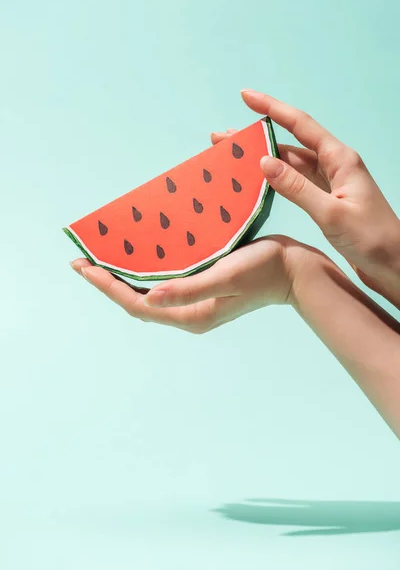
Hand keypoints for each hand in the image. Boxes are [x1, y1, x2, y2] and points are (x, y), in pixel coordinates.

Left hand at [70, 235, 305, 332]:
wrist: (296, 271)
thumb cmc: (264, 270)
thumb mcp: (226, 277)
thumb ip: (188, 290)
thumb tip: (148, 296)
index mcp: (191, 315)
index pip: (137, 305)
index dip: (107, 287)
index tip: (83, 266)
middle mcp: (188, 312)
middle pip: (137, 301)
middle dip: (108, 282)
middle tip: (84, 260)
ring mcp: (195, 302)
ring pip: (149, 293)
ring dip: (125, 277)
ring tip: (103, 257)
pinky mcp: (202, 288)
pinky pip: (165, 283)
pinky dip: (146, 270)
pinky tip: (139, 255)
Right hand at [215, 90, 399, 306]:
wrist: (392, 264)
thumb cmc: (370, 238)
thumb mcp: (331, 214)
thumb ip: (297, 188)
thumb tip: (263, 162)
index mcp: (340, 159)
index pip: (300, 125)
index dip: (271, 108)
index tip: (245, 96)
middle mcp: (334, 165)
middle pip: (290, 143)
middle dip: (256, 137)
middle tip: (223, 137)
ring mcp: (330, 183)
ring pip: (290, 164)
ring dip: (262, 159)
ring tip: (231, 157)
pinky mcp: (326, 200)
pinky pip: (295, 183)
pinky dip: (274, 180)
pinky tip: (255, 181)